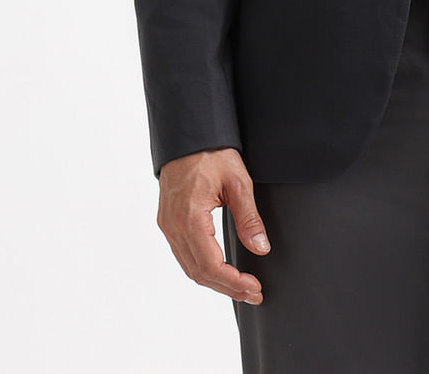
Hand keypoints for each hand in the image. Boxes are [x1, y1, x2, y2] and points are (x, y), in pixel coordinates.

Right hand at [157, 147, 268, 304]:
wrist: (189, 135)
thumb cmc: (212, 152)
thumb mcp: (238, 181)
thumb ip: (249, 217)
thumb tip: (261, 248)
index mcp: (190, 218)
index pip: (211, 266)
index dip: (233, 282)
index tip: (254, 287)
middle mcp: (173, 226)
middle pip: (199, 273)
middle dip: (228, 287)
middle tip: (253, 293)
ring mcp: (168, 225)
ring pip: (189, 267)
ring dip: (215, 281)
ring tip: (241, 286)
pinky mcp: (168, 222)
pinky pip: (184, 255)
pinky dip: (203, 268)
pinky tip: (221, 271)